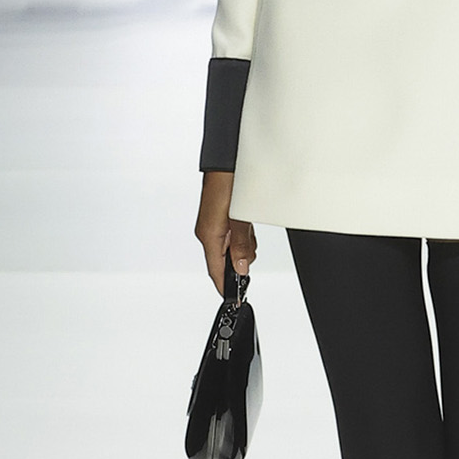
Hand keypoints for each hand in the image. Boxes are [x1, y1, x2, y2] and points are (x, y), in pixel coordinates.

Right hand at [195, 171, 255, 291]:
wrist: (226, 160)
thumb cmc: (227, 183)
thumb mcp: (239, 218)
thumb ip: (241, 244)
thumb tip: (242, 266)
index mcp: (209, 235)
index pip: (215, 270)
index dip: (225, 286)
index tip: (233, 297)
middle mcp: (208, 231)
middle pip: (223, 260)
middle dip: (240, 262)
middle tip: (250, 252)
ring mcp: (213, 224)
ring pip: (229, 246)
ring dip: (242, 246)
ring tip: (249, 233)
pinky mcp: (219, 215)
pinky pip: (231, 234)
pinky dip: (241, 235)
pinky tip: (247, 226)